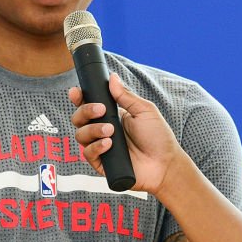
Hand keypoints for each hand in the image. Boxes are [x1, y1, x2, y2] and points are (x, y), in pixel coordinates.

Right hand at [69, 73, 182, 193]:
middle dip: (85, 111)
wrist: (165, 163)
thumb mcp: (144, 111)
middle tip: (101, 110)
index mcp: (111, 116)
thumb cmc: (158, 137)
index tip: (76, 92)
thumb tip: (112, 77)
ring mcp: (101, 147)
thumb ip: (125, 95)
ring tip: (111, 131)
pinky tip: (108, 144)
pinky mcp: (102, 163)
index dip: (79, 98)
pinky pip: (87, 153)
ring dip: (92, 130)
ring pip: (80, 135)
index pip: (88, 105)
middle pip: (79, 118)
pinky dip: (95, 147)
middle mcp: (102, 131)